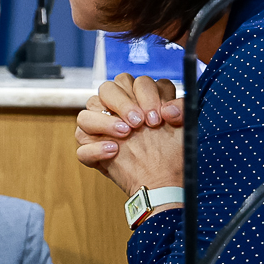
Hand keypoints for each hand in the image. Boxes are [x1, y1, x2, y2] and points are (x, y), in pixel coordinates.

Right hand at [74, 75, 184, 198]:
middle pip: (106, 90)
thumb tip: (169, 109)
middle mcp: (112, 110)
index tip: (157, 115)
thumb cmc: (170, 151)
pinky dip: (96, 149)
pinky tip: (114, 151)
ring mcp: (98, 130)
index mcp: (133, 97)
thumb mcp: (182, 127)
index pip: (130, 81)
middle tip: (139, 122)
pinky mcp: (90, 152)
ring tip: (126, 134)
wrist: (163, 181)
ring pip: (85, 116)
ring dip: (105, 123)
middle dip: (124, 103)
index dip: (145, 94)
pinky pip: (82, 148)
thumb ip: (181, 109)